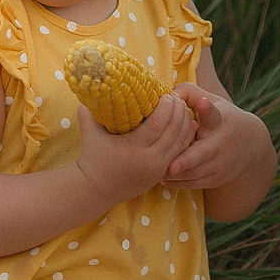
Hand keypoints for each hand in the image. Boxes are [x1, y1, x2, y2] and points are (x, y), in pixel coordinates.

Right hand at [74, 90, 195, 204]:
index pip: (157, 125)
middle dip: (178, 112)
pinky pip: (179, 153)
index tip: (167, 94)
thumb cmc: (92, 159)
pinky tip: (189, 125)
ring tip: (183, 107)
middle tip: (177, 97)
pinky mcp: (161, 174)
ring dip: (184, 123)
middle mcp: (149, 160)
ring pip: (180, 143)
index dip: (166, 108)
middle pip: (172, 132)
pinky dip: (185, 138)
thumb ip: (89, 112)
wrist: (96, 190)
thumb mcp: (90, 134)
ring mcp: (158, 169)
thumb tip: (90, 89)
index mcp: (133, 149)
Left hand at [162, 84, 260, 188]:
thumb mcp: (211, 101)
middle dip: (187, 160)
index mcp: (219, 120)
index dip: (207, 108)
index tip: (203, 103)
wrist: (252, 144)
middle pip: (203, 153)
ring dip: (176, 174)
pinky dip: (179, 183)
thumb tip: (167, 93)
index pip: (213, 113)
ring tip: (157, 172)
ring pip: (196, 172)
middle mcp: (222, 143)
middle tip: (170, 166)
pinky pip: (196, 183)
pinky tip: (164, 180)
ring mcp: (222, 163)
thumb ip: (189, 93)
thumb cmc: (221, 118)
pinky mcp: (219, 178)